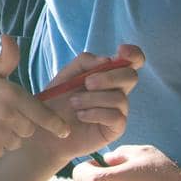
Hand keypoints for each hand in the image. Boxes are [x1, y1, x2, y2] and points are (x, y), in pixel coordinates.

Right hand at [0, 36, 70, 164]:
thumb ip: (6, 59)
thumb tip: (9, 36)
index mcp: (11, 94)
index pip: (42, 113)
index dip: (55, 124)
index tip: (64, 131)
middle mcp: (7, 115)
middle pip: (30, 130)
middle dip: (21, 126)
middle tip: (2, 117)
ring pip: (17, 143)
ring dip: (8, 137)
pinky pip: (2, 153)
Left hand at [37, 44, 143, 159]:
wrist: (47, 130)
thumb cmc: (56, 101)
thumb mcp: (66, 75)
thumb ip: (84, 62)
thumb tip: (108, 60)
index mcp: (108, 74)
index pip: (132, 61)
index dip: (134, 54)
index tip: (120, 50)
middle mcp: (117, 91)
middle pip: (131, 76)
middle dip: (109, 77)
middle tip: (87, 83)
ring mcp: (118, 110)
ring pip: (120, 98)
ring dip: (93, 98)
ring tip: (74, 103)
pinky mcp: (115, 128)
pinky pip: (116, 116)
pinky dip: (95, 113)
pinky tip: (81, 116)